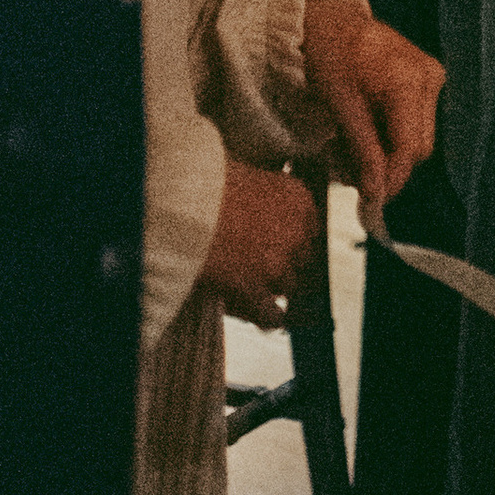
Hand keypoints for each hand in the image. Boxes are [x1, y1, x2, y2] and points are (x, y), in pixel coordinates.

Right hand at [200, 158, 321, 325]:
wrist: (184, 202)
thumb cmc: (210, 184)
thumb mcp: (250, 177)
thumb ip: (268, 198)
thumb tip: (267, 215)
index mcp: (299, 198)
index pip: (310, 226)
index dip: (294, 237)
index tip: (282, 243)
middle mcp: (296, 230)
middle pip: (302, 257)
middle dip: (284, 262)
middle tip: (261, 264)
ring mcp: (277, 262)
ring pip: (287, 284)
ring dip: (272, 285)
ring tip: (249, 282)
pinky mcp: (255, 288)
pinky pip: (271, 314)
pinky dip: (269, 317)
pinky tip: (265, 316)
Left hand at [299, 0, 443, 212]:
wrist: (331, 21)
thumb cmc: (330, 56)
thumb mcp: (341, 107)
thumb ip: (363, 151)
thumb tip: (376, 195)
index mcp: (409, 82)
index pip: (410, 149)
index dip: (391, 179)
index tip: (369, 203)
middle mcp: (428, 78)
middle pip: (418, 147)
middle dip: (385, 166)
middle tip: (345, 169)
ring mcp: (431, 76)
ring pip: (417, 138)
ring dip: (385, 152)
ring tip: (348, 146)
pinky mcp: (426, 78)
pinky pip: (414, 121)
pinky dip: (388, 134)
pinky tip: (363, 128)